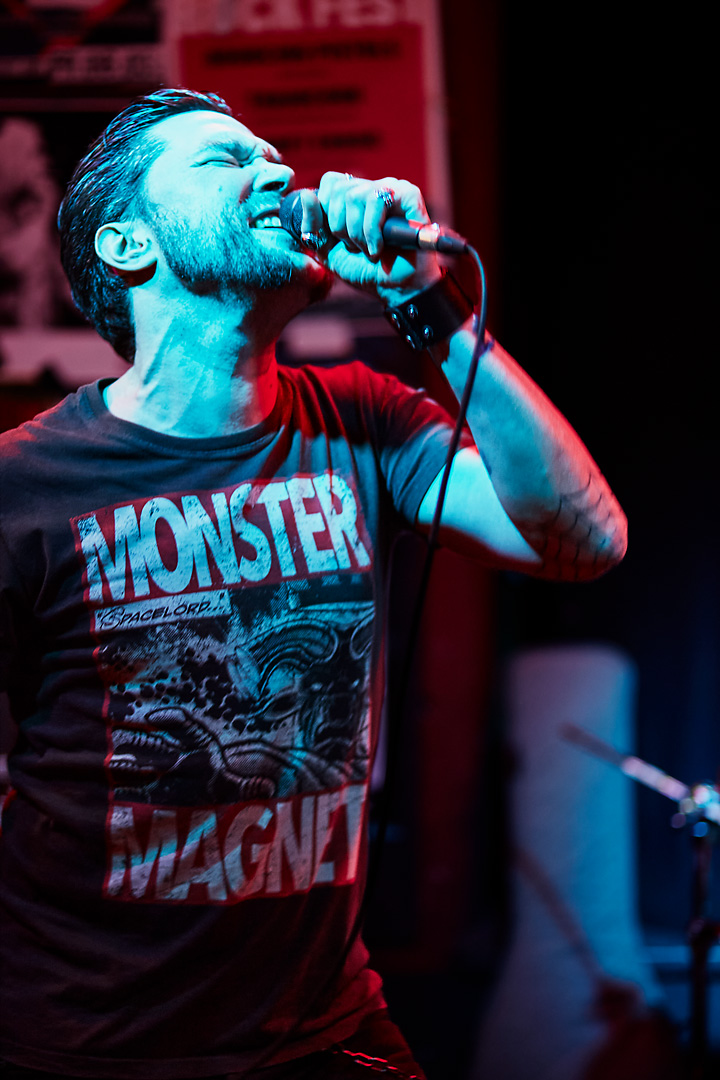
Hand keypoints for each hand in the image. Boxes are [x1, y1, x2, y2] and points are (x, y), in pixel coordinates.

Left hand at [298, 173, 441, 303]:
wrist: (397, 289)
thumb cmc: (366, 270)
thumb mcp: (329, 250)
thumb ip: (314, 225)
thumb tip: (306, 195)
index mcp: (356, 195)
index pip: (330, 182)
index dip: (327, 211)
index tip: (338, 238)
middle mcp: (374, 187)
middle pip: (340, 190)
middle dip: (341, 228)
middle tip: (356, 247)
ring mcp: (393, 189)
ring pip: (356, 196)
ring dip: (357, 233)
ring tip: (369, 250)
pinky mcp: (409, 196)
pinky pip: (378, 200)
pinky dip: (372, 230)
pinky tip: (379, 248)